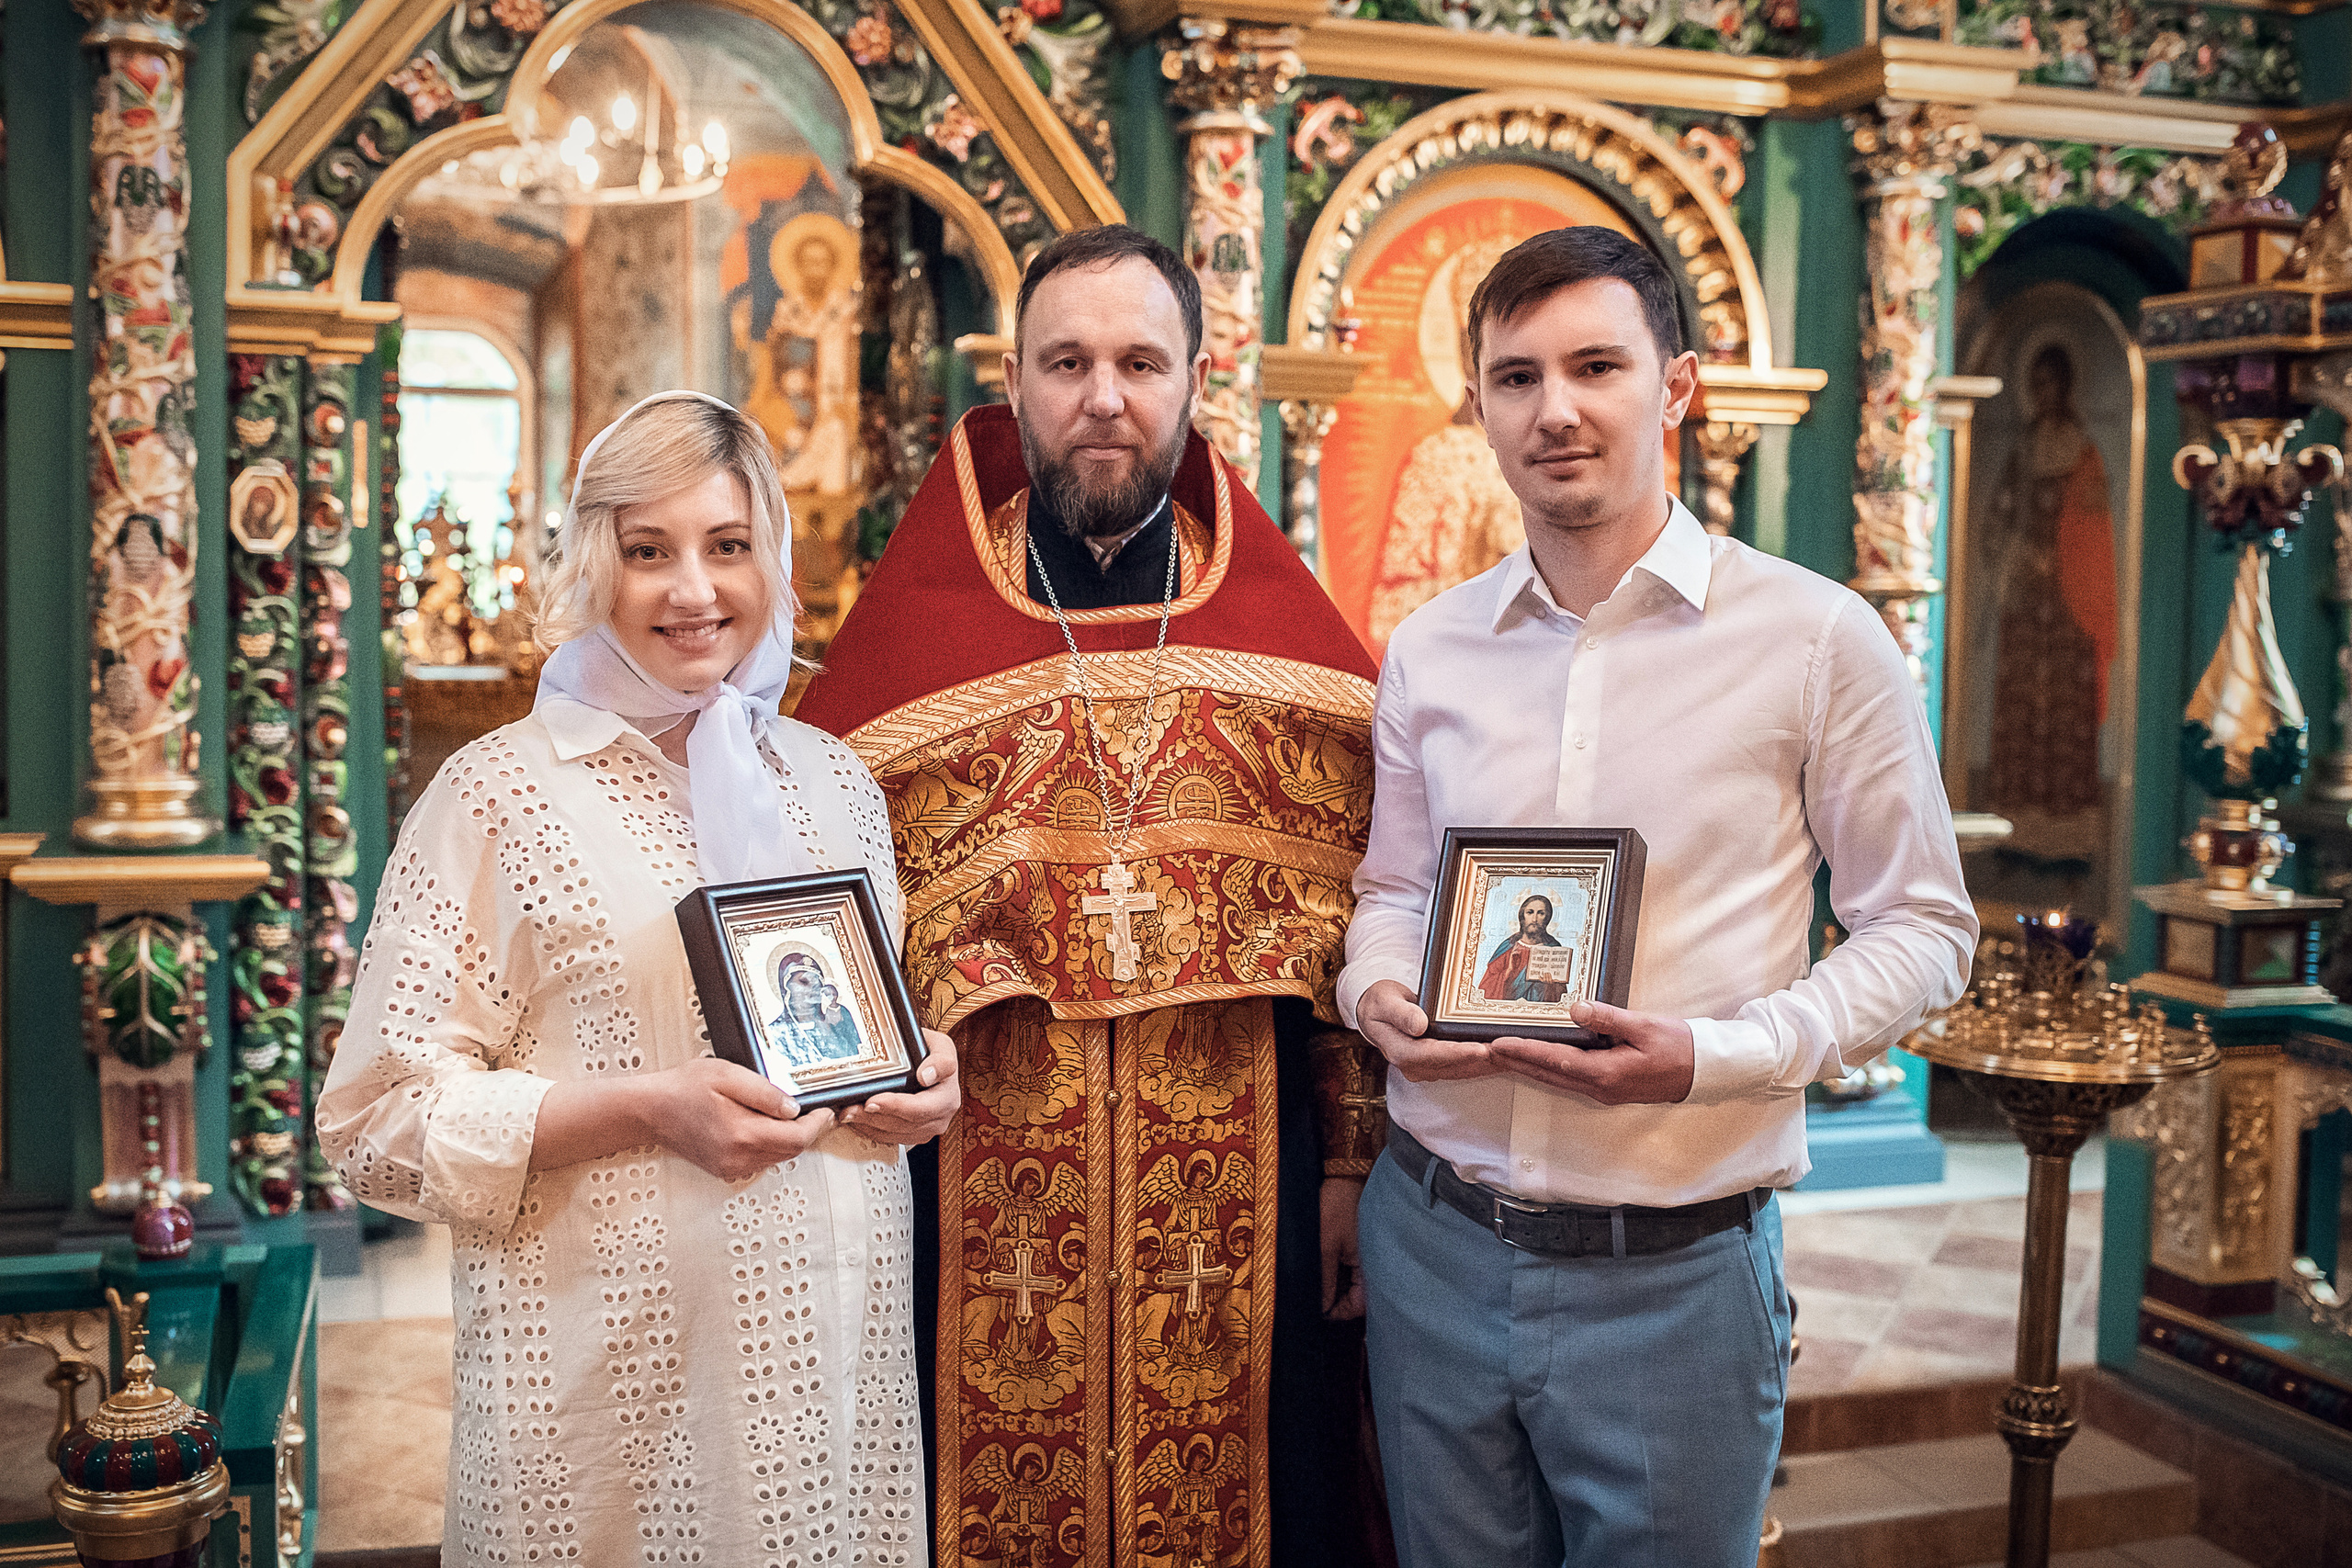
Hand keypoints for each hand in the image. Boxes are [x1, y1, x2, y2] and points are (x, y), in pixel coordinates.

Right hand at [649, 1057, 835, 1180]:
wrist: (649, 1111)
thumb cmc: (683, 1088)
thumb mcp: (726, 1075)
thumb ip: (764, 1092)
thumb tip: (794, 1108)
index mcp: (741, 1134)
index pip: (797, 1139)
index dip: (818, 1125)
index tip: (827, 1110)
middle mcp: (738, 1158)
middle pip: (791, 1151)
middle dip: (808, 1132)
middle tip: (817, 1110)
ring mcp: (730, 1168)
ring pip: (778, 1158)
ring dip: (790, 1139)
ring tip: (791, 1115)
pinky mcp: (725, 1170)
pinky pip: (761, 1161)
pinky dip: (772, 1145)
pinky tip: (765, 1125)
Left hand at [841, 1030, 960, 1144]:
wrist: (933, 1063)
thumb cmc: (934, 1053)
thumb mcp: (942, 1047)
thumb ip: (940, 1060)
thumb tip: (927, 1075)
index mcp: (948, 1099)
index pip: (919, 1109)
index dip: (893, 1107)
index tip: (871, 1101)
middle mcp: (940, 1118)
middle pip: (903, 1124)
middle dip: (873, 1118)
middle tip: (849, 1109)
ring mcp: (927, 1129)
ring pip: (894, 1134)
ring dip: (868, 1125)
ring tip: (847, 1114)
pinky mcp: (914, 1134)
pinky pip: (891, 1138)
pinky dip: (871, 1130)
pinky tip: (857, 1120)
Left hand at [1320, 1176, 1365, 1320]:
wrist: (1345, 1174)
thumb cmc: (1337, 1206)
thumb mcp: (1325, 1246)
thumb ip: (1324, 1281)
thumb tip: (1321, 1309)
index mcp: (1371, 1268)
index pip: (1359, 1306)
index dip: (1338, 1313)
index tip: (1318, 1311)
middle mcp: (1375, 1265)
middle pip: (1357, 1298)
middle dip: (1336, 1300)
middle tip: (1313, 1297)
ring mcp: (1369, 1256)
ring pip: (1353, 1284)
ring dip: (1336, 1286)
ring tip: (1315, 1280)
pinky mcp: (1363, 1246)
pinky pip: (1352, 1268)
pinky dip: (1338, 1272)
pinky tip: (1323, 1266)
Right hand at [1355, 980, 1501, 1082]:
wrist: (1377, 1014)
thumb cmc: (1381, 1004)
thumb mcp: (1385, 1001)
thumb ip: (1400, 1013)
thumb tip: (1419, 1025)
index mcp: (1399, 1052)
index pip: (1431, 1055)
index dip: (1458, 1054)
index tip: (1480, 1049)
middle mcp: (1413, 1066)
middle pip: (1453, 1066)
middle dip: (1482, 1060)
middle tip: (1509, 1051)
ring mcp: (1426, 1069)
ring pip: (1462, 1070)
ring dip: (1487, 1065)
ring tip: (1512, 1054)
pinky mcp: (1437, 1067)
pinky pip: (1464, 1068)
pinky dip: (1483, 1064)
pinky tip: (1502, 1057)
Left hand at [1485, 999, 1694, 1105]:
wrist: (1704, 1071)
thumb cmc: (1678, 1047)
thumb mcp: (1644, 1025)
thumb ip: (1607, 1017)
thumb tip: (1576, 1008)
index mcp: (1607, 1073)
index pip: (1555, 1061)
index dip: (1524, 1052)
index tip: (1498, 1044)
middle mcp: (1600, 1088)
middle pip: (1549, 1074)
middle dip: (1517, 1061)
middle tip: (1486, 1049)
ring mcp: (1604, 1091)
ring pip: (1557, 1079)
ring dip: (1529, 1066)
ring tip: (1503, 1053)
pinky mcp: (1608, 1087)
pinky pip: (1570, 1078)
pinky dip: (1549, 1067)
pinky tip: (1538, 1057)